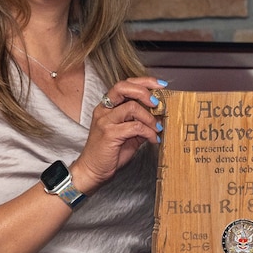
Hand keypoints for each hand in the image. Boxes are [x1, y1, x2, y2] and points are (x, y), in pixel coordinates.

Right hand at [70, 77, 163, 193]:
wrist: (92, 170)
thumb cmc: (109, 153)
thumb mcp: (128, 135)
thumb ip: (140, 124)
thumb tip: (159, 117)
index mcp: (107, 107)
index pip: (124, 85)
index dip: (143, 82)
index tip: (160, 85)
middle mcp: (104, 110)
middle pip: (123, 87)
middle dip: (144, 91)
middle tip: (156, 103)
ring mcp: (105, 121)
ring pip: (132, 107)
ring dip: (150, 118)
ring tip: (157, 128)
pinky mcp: (109, 133)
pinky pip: (135, 126)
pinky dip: (148, 132)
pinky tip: (153, 139)